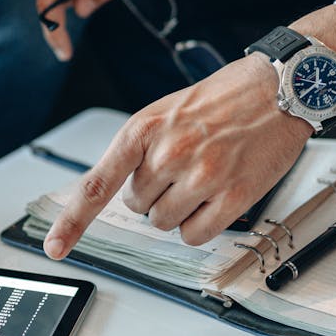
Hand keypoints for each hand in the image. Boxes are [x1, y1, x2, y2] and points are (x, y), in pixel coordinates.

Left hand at [43, 4, 335, 256]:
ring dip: (179, 210)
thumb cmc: (222, 99)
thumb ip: (138, 149)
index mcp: (143, 129)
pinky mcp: (234, 195)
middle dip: (155, 193)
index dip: (72, 222)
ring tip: (203, 176)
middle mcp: (169, 152)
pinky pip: (196, 234)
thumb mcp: (165, 111)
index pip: (97, 185)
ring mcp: (202, 175)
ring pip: (165, 224)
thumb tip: (116, 190)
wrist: (279, 87)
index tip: (55, 248)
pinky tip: (216, 197)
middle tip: (183, 166)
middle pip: (138, 207)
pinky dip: (201, 225)